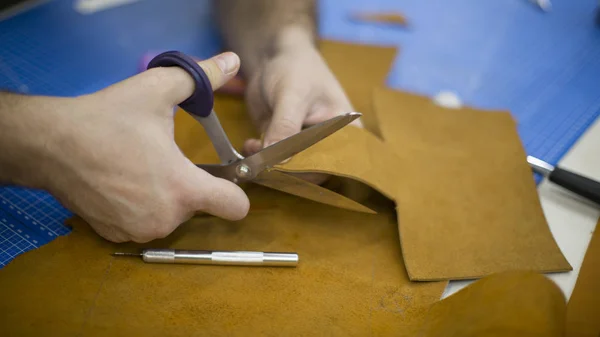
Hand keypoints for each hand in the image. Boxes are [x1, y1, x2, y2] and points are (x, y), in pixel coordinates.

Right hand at [29, 52, 248, 242]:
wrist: (50, 144)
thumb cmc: (106, 119)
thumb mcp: (156, 90)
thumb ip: (201, 78)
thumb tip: (231, 61)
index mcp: (183, 188)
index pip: (235, 207)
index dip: (236, 192)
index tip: (225, 177)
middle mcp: (166, 218)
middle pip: (198, 206)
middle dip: (187, 184)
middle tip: (160, 158)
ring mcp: (139, 231)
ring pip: (170, 214)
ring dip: (162, 196)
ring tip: (136, 168)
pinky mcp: (117, 236)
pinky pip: (143, 222)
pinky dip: (138, 207)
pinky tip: (120, 183)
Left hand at [243, 39, 361, 182]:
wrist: (274, 56)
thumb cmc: (296, 68)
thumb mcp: (292, 95)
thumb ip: (286, 126)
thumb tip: (275, 160)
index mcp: (346, 134)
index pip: (334, 164)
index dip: (311, 171)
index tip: (286, 167)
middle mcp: (328, 145)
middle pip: (311, 171)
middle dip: (286, 170)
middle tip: (263, 162)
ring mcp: (304, 147)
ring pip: (289, 169)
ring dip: (269, 166)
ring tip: (254, 148)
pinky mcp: (283, 146)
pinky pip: (272, 162)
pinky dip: (259, 159)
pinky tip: (250, 145)